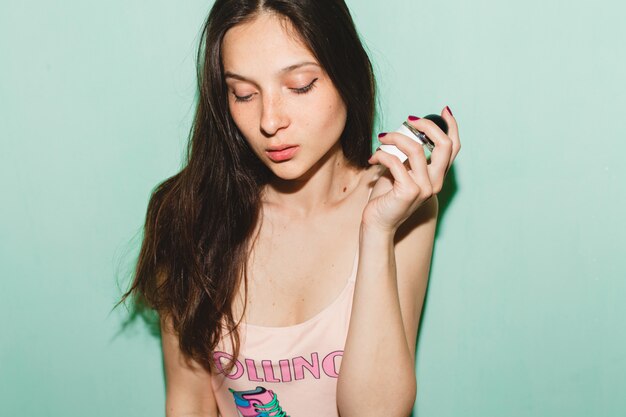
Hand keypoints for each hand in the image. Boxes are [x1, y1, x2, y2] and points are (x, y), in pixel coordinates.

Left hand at [362, 106, 460, 232]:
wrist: (377, 223)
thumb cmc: (386, 198)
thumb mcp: (399, 172)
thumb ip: (406, 156)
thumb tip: (403, 132)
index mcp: (436, 177)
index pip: (453, 148)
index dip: (452, 126)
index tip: (443, 110)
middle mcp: (435, 183)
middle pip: (444, 145)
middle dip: (427, 126)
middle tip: (409, 120)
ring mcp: (424, 188)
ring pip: (416, 149)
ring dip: (396, 138)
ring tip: (382, 138)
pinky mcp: (409, 191)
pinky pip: (395, 162)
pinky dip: (382, 155)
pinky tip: (373, 158)